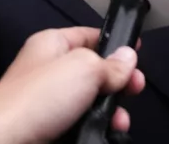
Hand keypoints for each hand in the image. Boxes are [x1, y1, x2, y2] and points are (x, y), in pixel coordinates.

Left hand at [0, 28, 144, 143]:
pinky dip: (96, 128)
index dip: (114, 43)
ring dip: (111, 111)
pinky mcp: (50, 129)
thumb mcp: (83, 68)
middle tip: (133, 89)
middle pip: (95, 71)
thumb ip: (110, 63)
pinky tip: (105, 133)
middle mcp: (49, 72)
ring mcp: (49, 103)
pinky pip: (81, 124)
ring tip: (119, 120)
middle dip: (118, 82)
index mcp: (52, 44)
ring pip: (91, 102)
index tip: (136, 53)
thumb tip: (127, 59)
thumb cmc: (31, 103)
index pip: (90, 35)